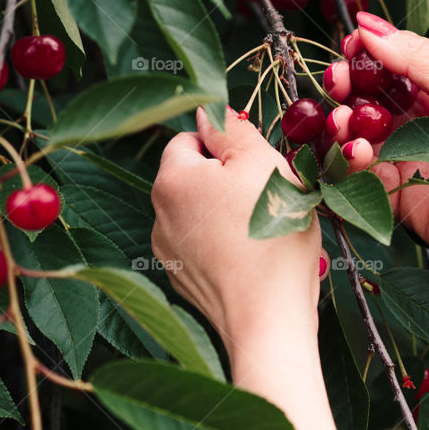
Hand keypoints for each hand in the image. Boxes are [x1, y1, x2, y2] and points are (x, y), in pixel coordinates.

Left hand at [151, 107, 322, 355]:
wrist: (269, 319)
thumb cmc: (270, 234)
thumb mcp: (263, 163)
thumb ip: (232, 129)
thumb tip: (208, 110)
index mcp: (171, 180)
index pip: (191, 139)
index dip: (228, 146)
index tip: (258, 165)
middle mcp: (157, 215)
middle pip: (196, 178)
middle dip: (230, 181)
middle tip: (268, 197)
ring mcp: (169, 254)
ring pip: (202, 215)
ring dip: (229, 214)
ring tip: (265, 231)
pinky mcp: (185, 283)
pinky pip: (206, 249)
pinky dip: (227, 247)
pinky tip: (255, 258)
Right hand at [347, 12, 428, 288]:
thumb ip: (422, 60)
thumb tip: (369, 24)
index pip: (403, 68)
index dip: (374, 55)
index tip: (351, 42)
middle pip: (377, 103)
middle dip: (352, 89)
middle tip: (338, 80)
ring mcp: (420, 167)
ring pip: (366, 141)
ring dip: (346, 127)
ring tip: (342, 121)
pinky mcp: (410, 206)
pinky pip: (369, 182)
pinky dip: (354, 165)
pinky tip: (356, 151)